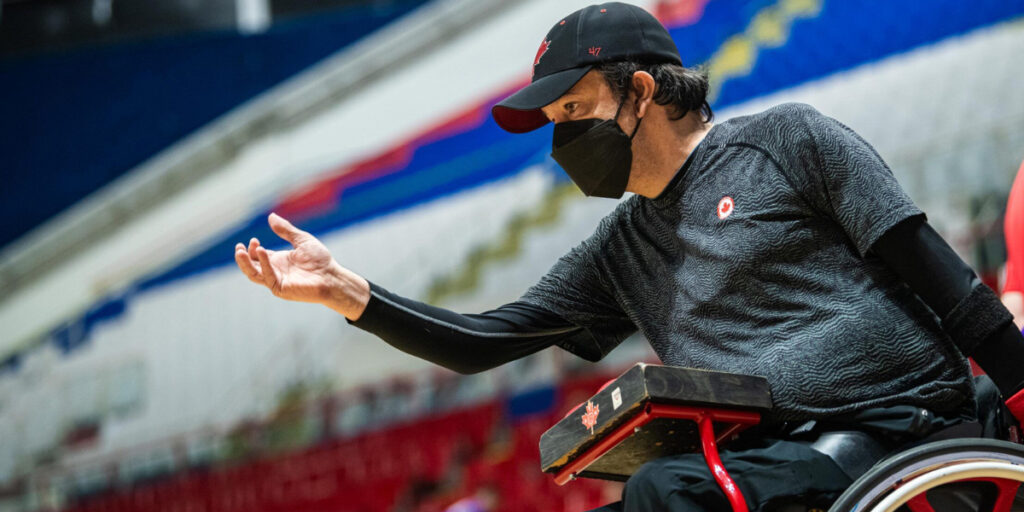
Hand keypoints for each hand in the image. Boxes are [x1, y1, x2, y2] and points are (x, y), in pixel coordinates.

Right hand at [234, 213, 369, 319]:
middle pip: (251, 266)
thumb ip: (286, 230)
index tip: (254, 240)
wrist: (331, 276)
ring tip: (240, 252)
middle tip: (239, 247)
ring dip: (245, 264)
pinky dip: (263, 264)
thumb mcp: (301, 240)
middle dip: (243, 258)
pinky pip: (266, 277)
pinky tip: (262, 252)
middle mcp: (275, 271)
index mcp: (278, 260)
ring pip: (253, 274)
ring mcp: (276, 280)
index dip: (252, 248)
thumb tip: (271, 216)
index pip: (257, 255)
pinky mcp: (280, 289)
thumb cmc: (320, 260)